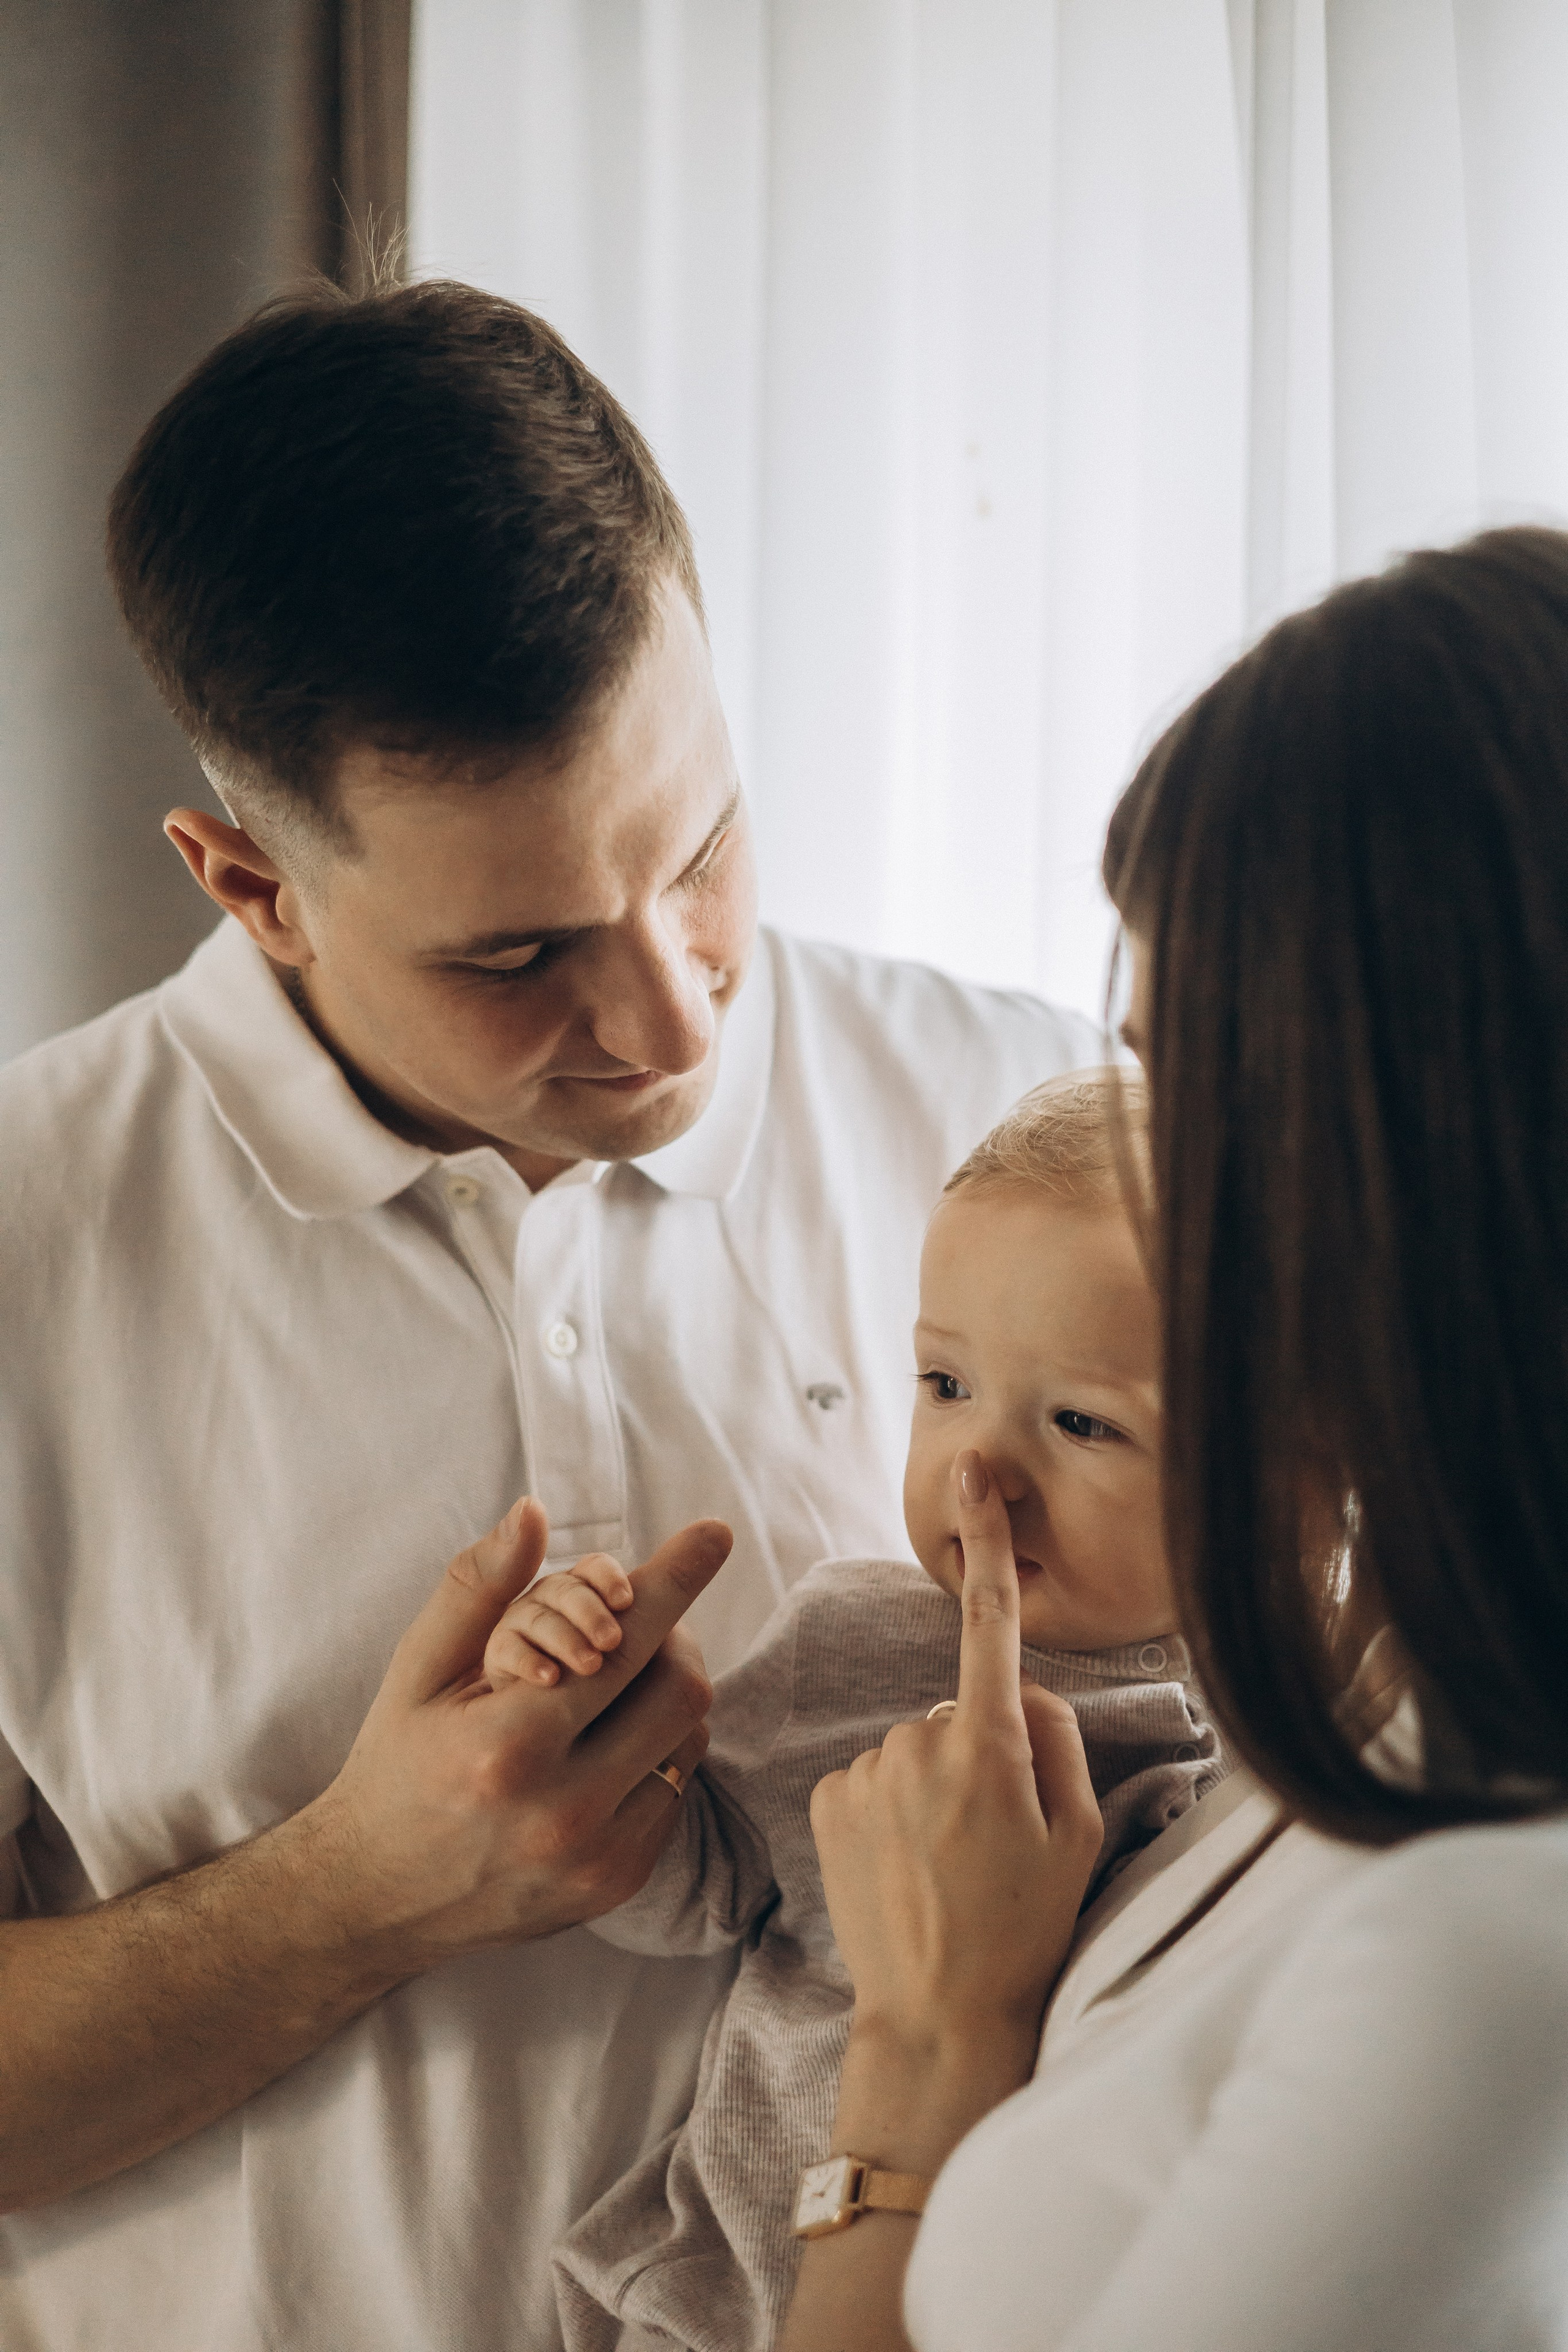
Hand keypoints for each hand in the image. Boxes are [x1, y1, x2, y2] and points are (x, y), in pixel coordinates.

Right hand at [309, 1496, 731, 1963]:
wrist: (375, 1898)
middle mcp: (562, 1811)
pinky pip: (675, 1790)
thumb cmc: (397, 1763)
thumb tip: (534, 1511)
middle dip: (669, 1635)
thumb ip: (480, 1586)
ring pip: (688, 1740)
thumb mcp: (419, 1669)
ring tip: (616, 1680)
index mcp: (507, 1747)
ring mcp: (597, 1858)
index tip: (713, 1533)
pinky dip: (657, 1749)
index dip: (675, 1580)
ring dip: (666, 1692)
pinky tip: (608, 1742)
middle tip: (639, 1618)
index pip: (623, 1645)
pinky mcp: (619, 1884)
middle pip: (677, 1689)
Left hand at [810, 1450, 1101, 2084]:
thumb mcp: (1078, 1834)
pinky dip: (889, 1809)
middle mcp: (919, 1742)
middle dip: (977, 1751)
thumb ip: (1058, 1739)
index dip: (987, 1539)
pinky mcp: (826, 1801)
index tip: (975, 1470)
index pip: (992, 1620)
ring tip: (945, 1866)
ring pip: (913, 1746)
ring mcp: (866, 1771)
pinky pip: (872, 1777)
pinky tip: (903, 1867)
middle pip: (958, 1709)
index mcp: (991, 1746)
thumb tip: (1019, 1689)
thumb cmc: (1023, 1928)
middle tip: (990, 1840)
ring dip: (930, 1786)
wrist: (938, 2017)